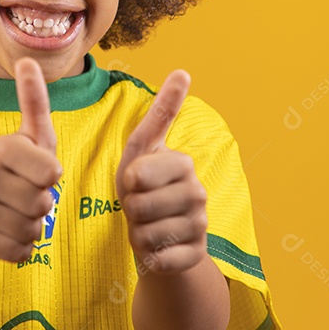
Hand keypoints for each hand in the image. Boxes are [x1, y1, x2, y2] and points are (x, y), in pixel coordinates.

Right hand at [0, 57, 62, 262]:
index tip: (41, 170)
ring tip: (19, 211)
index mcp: (3, 147)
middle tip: (29, 194)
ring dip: (34, 226)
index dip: (52, 176)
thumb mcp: (33, 134)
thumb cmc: (21, 166)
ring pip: (32, 230)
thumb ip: (35, 100)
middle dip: (44, 203)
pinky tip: (10, 232)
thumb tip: (28, 59)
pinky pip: (19, 252)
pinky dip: (22, 248)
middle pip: (43, 203)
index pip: (51, 172)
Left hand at [115, 69, 207, 274]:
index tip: (136, 181)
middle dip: (129, 209)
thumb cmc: (143, 185)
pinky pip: (158, 259)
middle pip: (139, 206)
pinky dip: (148, 256)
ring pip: (147, 234)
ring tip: (147, 225)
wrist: (159, 234)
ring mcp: (201, 225)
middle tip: (140, 206)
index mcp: (184, 163)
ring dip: (137, 232)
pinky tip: (156, 248)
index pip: (138, 175)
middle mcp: (198, 192)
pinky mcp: (196, 254)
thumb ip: (160, 112)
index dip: (128, 182)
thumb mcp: (142, 147)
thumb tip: (184, 70)